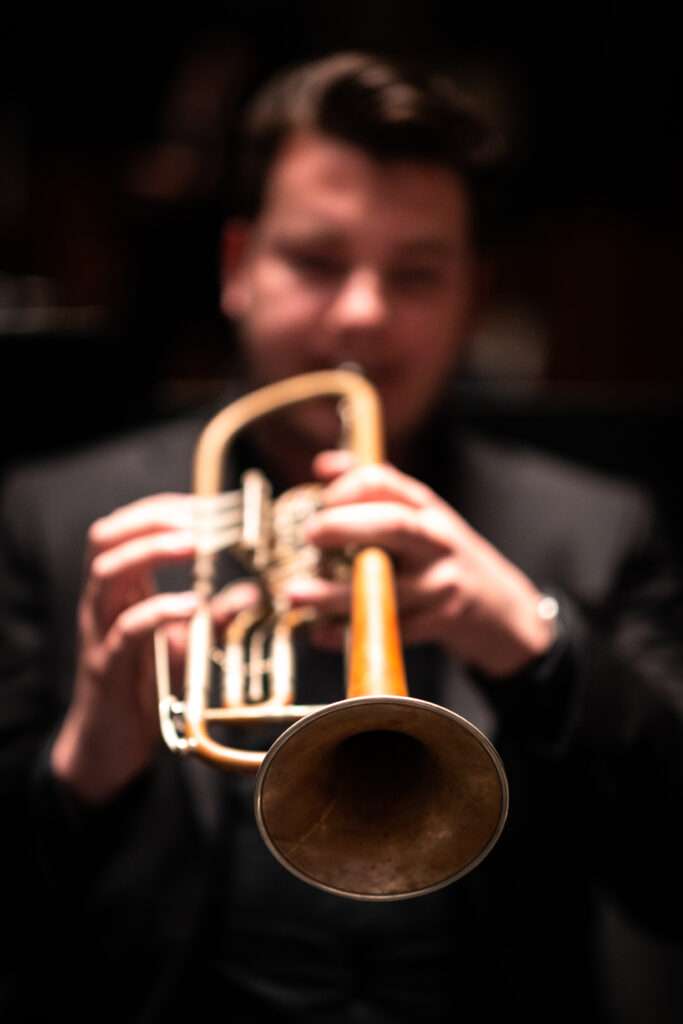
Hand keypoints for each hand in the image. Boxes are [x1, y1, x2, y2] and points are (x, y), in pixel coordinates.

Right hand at [51, 494, 258, 803]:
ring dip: (153, 550)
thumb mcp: (187, 642)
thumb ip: (216, 614)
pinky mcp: (107, 666)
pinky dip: (159, 611)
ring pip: (107, 572)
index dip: (164, 509)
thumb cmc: (145, 687)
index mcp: (119, 589)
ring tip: (195, 545)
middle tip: (200, 519)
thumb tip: (254, 590)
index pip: (126, 527)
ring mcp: (100, 632)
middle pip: (107, 536)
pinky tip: (192, 606)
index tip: (207, 505)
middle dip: (154, 519)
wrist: (112, 745)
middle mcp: (102, 602)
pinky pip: (126, 629)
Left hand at [285, 452, 553, 677]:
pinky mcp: (441, 622)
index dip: (346, 487)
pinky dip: (351, 632)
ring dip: (335, 593)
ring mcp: (441, 582)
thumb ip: (375, 491)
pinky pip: (389, 628)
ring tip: (295, 594)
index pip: (384, 483)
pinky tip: (321, 633)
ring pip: (385, 585)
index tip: (319, 499)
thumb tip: (323, 465)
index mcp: (427, 508)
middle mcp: (437, 540)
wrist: (505, 612)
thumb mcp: (421, 518)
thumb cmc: (447, 560)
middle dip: (345, 526)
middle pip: (392, 524)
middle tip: (309, 533)